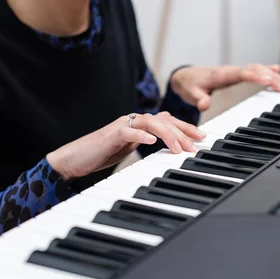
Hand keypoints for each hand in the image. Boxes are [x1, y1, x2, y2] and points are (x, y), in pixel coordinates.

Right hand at [47, 111, 205, 180]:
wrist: (77, 158)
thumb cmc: (103, 153)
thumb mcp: (131, 147)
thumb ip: (147, 140)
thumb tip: (166, 139)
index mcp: (140, 124)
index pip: (168, 121)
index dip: (186, 127)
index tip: (203, 137)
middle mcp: (134, 121)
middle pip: (164, 120)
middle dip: (183, 130)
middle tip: (198, 142)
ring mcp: (123, 125)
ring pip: (150, 123)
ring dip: (167, 135)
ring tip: (179, 148)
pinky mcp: (111, 134)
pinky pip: (128, 132)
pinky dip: (141, 136)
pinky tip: (151, 142)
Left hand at [170, 63, 279, 110]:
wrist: (185, 77)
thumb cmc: (189, 85)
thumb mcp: (190, 93)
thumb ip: (198, 99)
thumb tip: (205, 104)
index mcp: (221, 75)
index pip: (242, 73)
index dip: (256, 76)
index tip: (268, 79)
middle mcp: (229, 70)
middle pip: (254, 70)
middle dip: (269, 76)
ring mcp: (233, 71)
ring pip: (256, 69)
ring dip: (271, 74)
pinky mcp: (235, 74)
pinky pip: (253, 70)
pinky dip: (265, 70)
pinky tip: (277, 70)